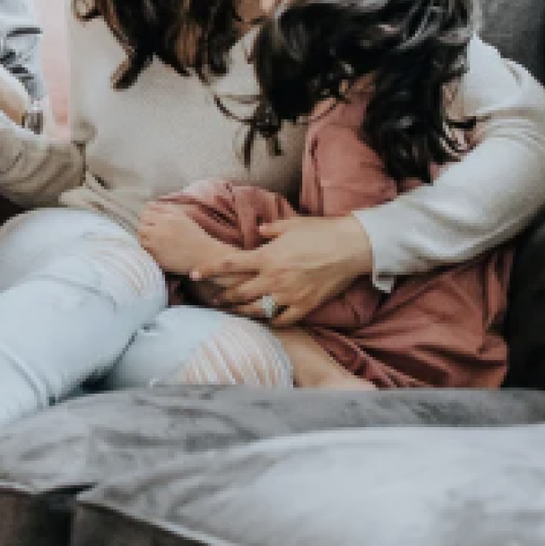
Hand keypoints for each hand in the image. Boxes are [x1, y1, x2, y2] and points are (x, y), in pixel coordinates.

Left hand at [188, 216, 372, 325]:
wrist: (352, 247)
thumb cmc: (321, 232)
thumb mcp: (291, 225)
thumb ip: (270, 230)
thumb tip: (259, 231)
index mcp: (266, 257)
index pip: (228, 265)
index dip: (207, 270)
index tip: (192, 274)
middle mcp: (273, 278)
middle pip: (238, 293)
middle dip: (223, 297)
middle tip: (214, 299)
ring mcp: (288, 295)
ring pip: (256, 310)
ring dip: (241, 312)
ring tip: (234, 312)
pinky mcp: (304, 306)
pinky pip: (282, 320)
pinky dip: (272, 321)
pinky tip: (266, 320)